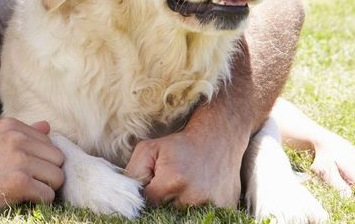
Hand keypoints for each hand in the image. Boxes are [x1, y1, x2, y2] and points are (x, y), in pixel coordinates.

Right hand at [0, 118, 63, 206]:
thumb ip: (23, 133)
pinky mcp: (20, 182)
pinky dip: (41, 201)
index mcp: (12, 125)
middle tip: (32, 179)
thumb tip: (47, 126)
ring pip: (58, 176)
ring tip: (30, 188)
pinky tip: (27, 198)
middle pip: (58, 158)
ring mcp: (19, 160)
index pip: (50, 142)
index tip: (28, 167)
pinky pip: (48, 195)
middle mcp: (16, 138)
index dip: (43, 158)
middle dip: (49, 172)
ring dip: (47, 187)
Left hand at [126, 126, 245, 208]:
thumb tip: (127, 195)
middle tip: (172, 182)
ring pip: (184, 216)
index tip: (156, 183)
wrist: (218, 138)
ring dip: (182, 204)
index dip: (150, 193)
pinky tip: (201, 190)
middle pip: (166, 212)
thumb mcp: (149, 149)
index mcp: (172, 182)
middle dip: (165, 200)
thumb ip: (133, 173)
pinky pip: (205, 216)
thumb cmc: (180, 145)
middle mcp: (192, 197)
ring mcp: (212, 205)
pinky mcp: (227, 208)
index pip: (148, 203)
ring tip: (187, 186)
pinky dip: (200, 206)